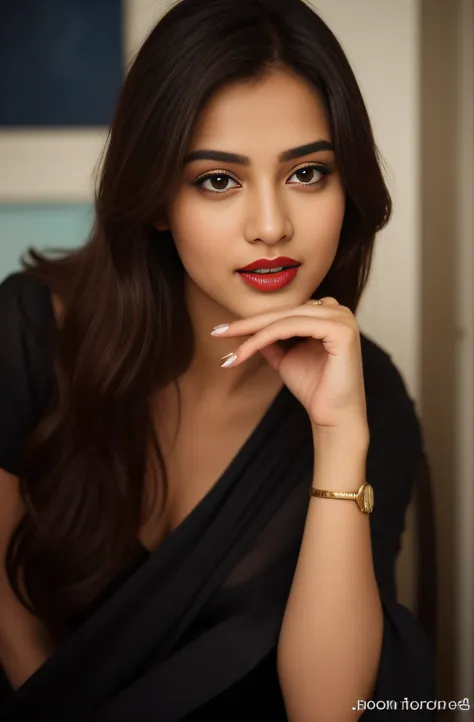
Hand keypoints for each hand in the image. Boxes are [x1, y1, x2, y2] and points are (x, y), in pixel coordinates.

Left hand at [211, 297, 368, 434]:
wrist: (333, 417)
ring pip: (284, 318)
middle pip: (283, 312)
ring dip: (252, 333)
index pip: (284, 311)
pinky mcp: (340, 330)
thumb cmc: (314, 388)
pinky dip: (265, 337)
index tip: (222, 330)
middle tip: (217, 332)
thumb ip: (269, 339)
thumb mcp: (285, 357)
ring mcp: (342, 318)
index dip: (252, 320)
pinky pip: (292, 327)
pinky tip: (246, 350)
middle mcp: (338, 311)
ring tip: (231, 348)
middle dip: (247, 324)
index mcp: (328, 314)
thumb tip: (243, 327)